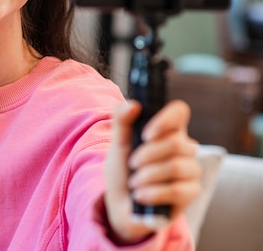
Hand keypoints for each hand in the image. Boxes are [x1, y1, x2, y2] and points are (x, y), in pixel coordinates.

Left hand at [104, 100, 200, 243]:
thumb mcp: (117, 145)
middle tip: (132, 165)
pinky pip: (178, 190)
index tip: (146, 134)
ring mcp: (191, 169)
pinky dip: (153, 193)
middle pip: (177, 142)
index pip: (180, 111)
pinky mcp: (192, 192)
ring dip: (147, 176)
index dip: (166, 119)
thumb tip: (133, 104)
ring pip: (177, 166)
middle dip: (147, 155)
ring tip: (134, 183)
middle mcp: (184, 147)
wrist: (121, 205)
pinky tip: (141, 196)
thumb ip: (121, 121)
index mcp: (166, 130)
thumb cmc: (122, 171)